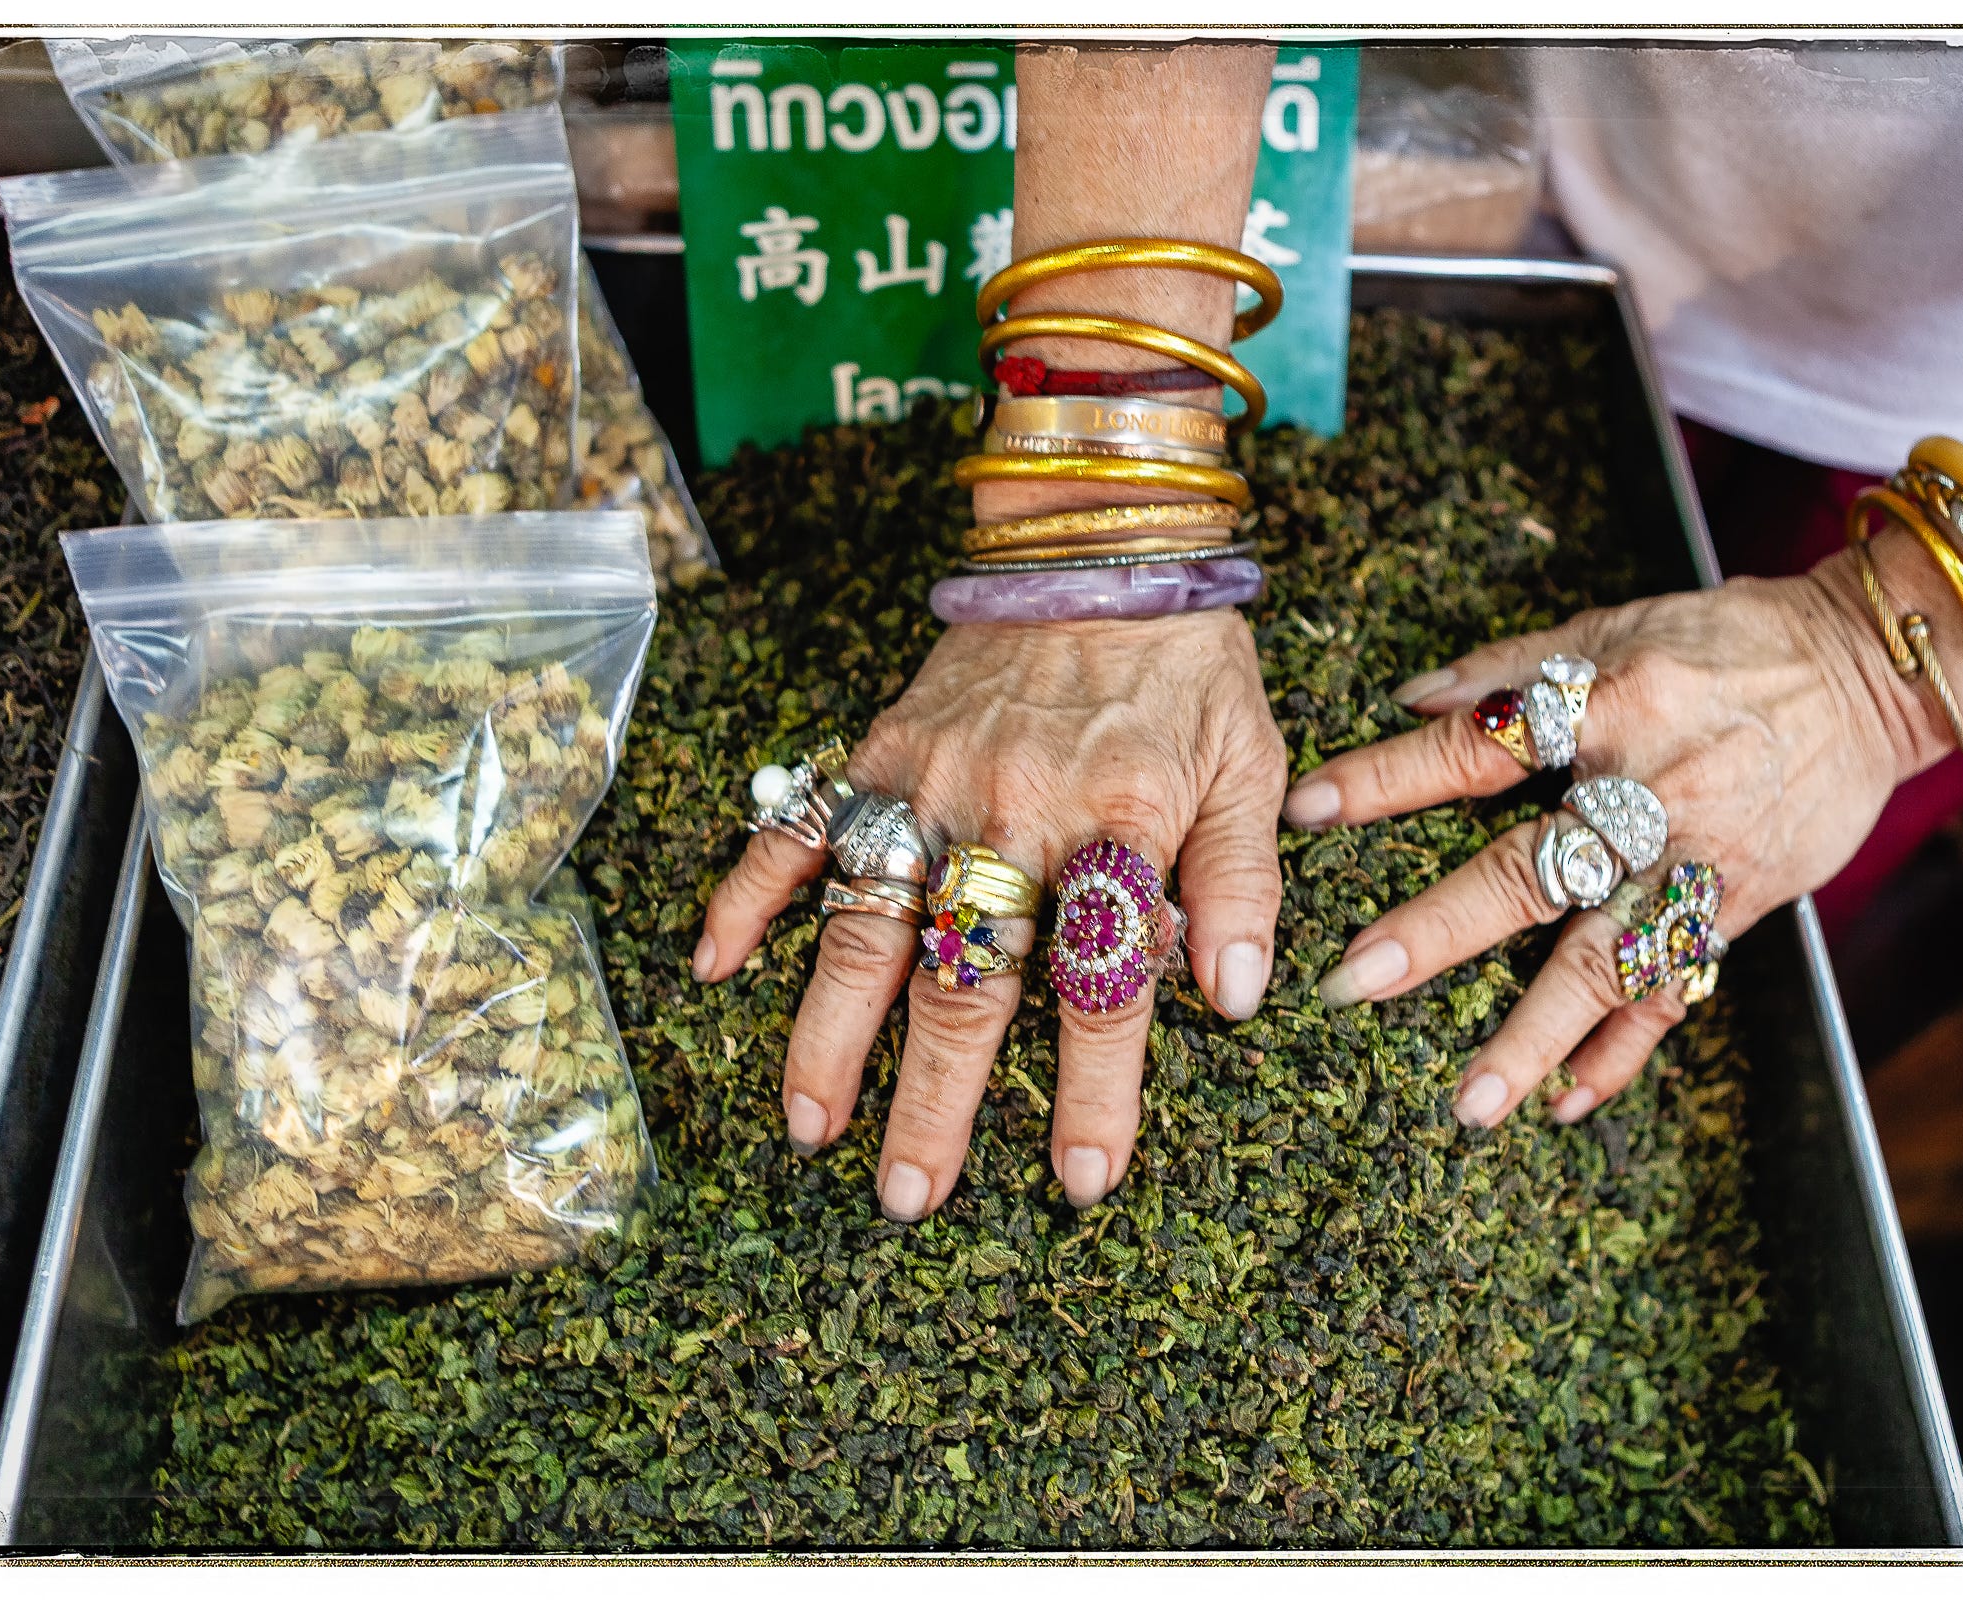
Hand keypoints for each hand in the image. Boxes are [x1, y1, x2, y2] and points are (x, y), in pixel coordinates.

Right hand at [695, 611, 1287, 1219]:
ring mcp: (934, 780)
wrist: (1105, 543)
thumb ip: (1243, 881)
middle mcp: (1016, 812)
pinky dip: (748, 891)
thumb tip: (1234, 998)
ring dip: (831, 1031)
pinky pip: (802, 824)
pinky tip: (710, 966)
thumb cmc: (1188, 668)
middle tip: (906, 1196)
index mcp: (1120, 823)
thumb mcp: (1252, 764)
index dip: (1094, 1087)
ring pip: (871, 923)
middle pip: (969, 978)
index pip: (1104, 980)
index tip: (1078, 1178)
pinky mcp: (881, 747)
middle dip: (934, 1099)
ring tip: (808, 1124)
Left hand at [1281, 554, 1949, 1129]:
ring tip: (1472, 1104)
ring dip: (1537, 1036)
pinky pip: (1677, 991)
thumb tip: (1406, 699)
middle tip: (1356, 981)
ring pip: (1608, 960)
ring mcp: (1702, 860)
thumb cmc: (1730, 640)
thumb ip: (1511, 666)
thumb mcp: (1616, 622)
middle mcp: (1653, 789)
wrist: (1872, 673)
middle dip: (1441, 930)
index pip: (1480, 745)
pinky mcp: (1743, 905)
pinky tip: (1567, 1104)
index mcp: (1610, 703)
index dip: (1391, 776)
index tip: (1308, 811)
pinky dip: (1624, 1053)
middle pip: (1534, 870)